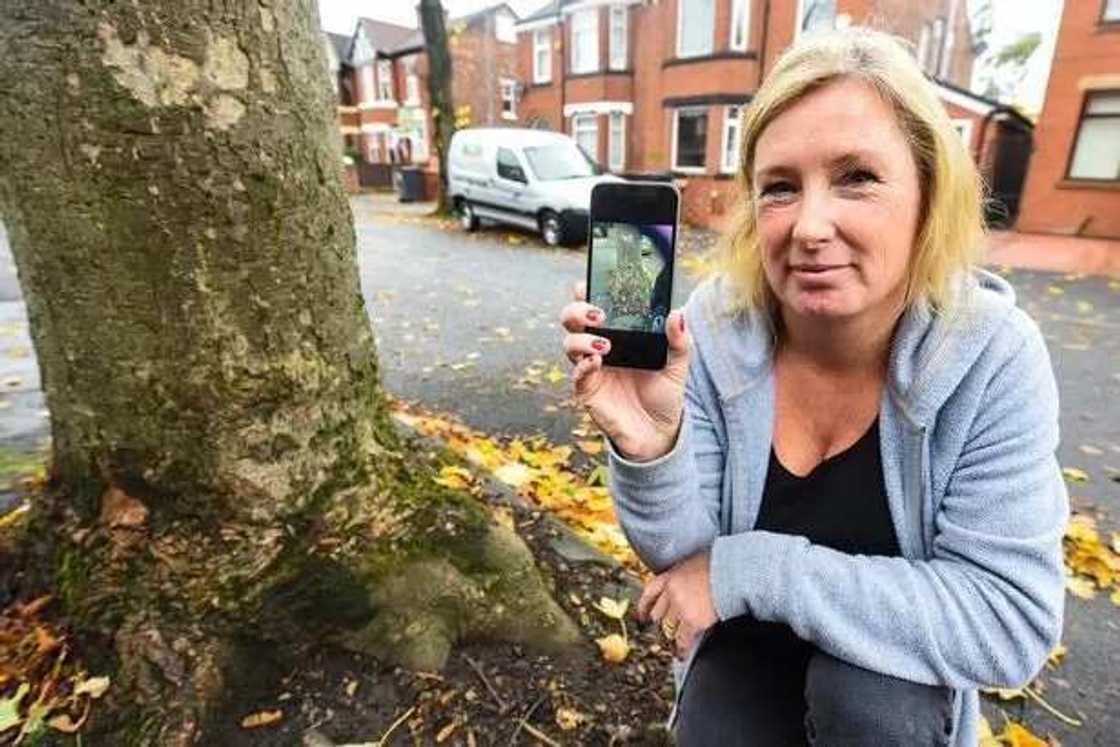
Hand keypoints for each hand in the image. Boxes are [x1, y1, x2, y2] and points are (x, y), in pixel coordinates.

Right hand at [559, 281, 690, 460]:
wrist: (658, 432)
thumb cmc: (663, 394)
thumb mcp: (677, 364)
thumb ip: (679, 339)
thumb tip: (677, 313)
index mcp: (617, 334)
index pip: (594, 304)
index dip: (585, 291)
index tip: (589, 282)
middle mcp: (599, 346)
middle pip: (571, 319)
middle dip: (576, 310)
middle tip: (598, 315)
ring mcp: (590, 368)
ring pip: (568, 344)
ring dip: (582, 339)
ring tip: (605, 346)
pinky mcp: (587, 390)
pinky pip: (576, 374)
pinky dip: (583, 366)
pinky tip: (597, 363)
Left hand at [637, 551, 717, 658]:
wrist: (733, 570)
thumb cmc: (722, 564)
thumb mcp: (697, 562)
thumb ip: (687, 575)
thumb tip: (689, 583)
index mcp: (672, 574)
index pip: (650, 592)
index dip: (644, 606)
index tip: (642, 615)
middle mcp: (672, 590)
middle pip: (658, 612)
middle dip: (660, 623)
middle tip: (663, 631)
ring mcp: (680, 606)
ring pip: (668, 627)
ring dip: (670, 636)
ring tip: (673, 645)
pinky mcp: (692, 621)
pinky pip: (682, 639)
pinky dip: (682, 647)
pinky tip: (683, 653)